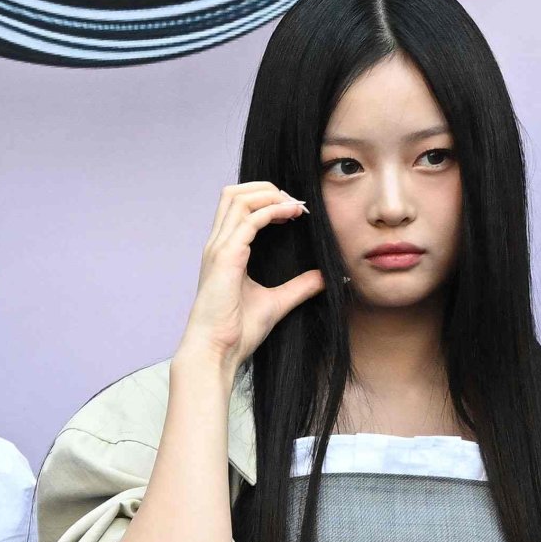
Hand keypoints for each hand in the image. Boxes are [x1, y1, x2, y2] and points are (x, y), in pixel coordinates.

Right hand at [178, 181, 324, 372]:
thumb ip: (299, 287)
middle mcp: (218, 245)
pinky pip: (251, 219)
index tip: (294, 211)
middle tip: (295, 203)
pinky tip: (292, 214)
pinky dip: (273, 210)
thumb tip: (324, 278)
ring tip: (295, 205)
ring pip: (239, 197)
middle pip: (234, 192)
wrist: (216, 352)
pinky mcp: (227, 257)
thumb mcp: (276, 304)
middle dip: (267, 189)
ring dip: (271, 194)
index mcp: (224, 252)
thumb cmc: (236, 333)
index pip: (237, 207)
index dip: (266, 199)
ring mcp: (219, 248)